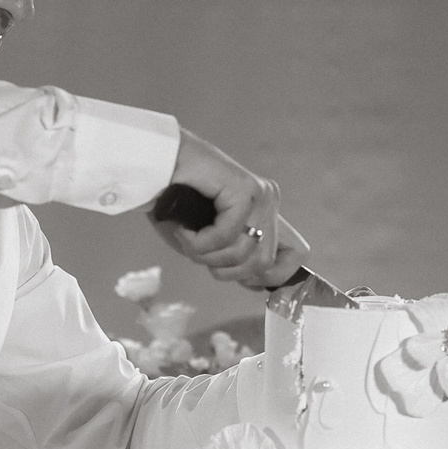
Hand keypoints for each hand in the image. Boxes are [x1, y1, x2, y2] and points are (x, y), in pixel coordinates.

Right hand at [157, 132, 311, 290]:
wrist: (151, 165)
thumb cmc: (174, 202)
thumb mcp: (210, 242)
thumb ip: (235, 259)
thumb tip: (257, 283)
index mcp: (265, 212)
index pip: (296, 254)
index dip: (271, 276)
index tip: (240, 278)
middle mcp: (268, 200)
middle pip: (264, 263)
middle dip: (225, 270)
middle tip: (198, 251)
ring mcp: (260, 193)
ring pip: (244, 254)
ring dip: (206, 255)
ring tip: (187, 236)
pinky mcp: (244, 188)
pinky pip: (226, 235)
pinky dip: (198, 241)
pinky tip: (184, 228)